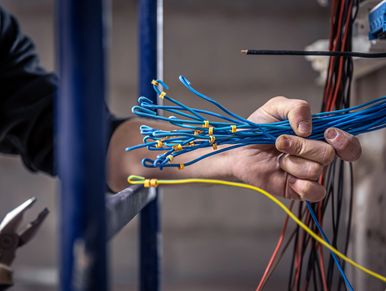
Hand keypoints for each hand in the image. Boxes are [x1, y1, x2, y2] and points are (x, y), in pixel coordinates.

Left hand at [228, 96, 360, 201]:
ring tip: (277, 157)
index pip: (347, 144)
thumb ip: (296, 108)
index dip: (345, 141)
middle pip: (328, 154)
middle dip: (302, 146)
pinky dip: (300, 184)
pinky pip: (314, 192)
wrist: (236, 149)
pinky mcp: (297, 190)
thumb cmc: (257, 128)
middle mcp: (316, 156)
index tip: (328, 134)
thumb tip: (308, 128)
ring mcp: (307, 174)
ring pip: (316, 170)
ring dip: (292, 161)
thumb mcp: (276, 107)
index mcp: (318, 136)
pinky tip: (284, 174)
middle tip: (280, 142)